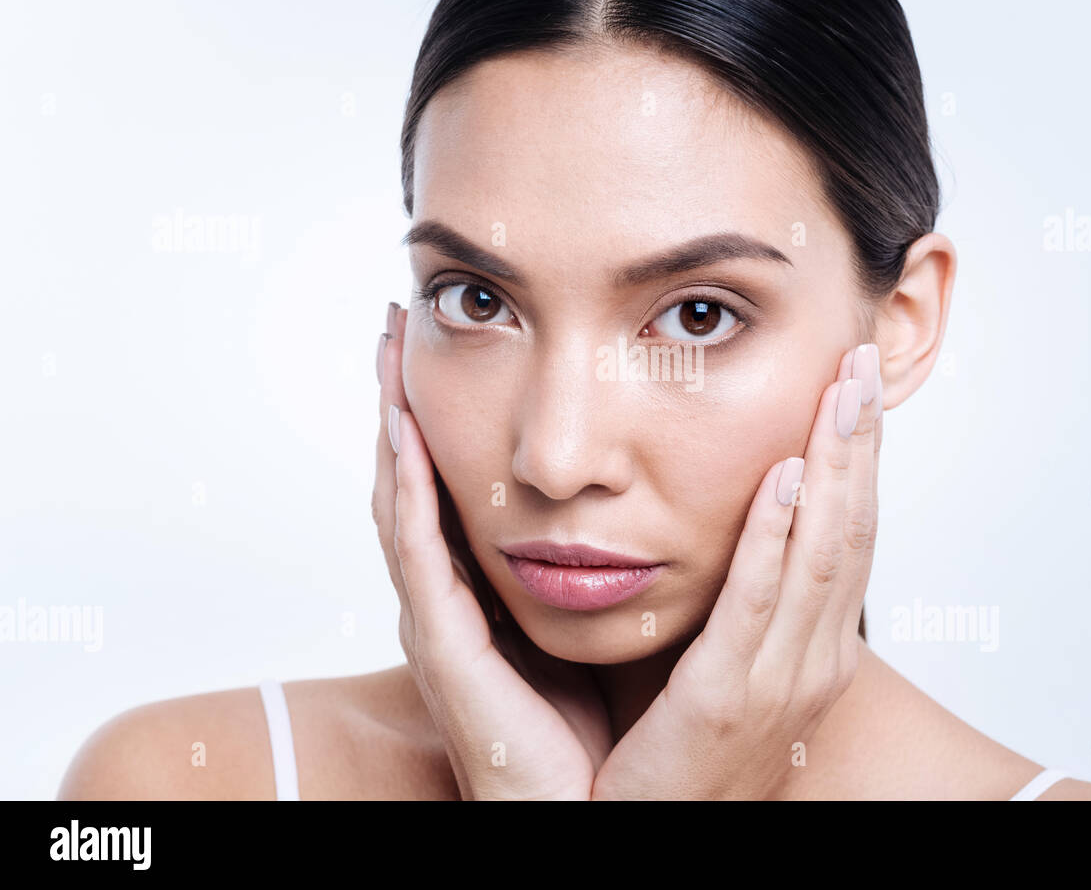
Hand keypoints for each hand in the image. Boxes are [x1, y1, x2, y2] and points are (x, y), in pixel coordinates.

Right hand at [372, 303, 611, 798]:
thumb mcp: (606, 623)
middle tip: (391, 327)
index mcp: (486, 591)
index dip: (439, 418)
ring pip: (402, 503)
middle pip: (416, 481)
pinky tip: (401, 434)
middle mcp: (451, 599)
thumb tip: (656, 495)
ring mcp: (439, 622)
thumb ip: (611, 564)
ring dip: (388, 425)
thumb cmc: (597, 724)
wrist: (587, 812)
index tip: (440, 347)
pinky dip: (405, 492)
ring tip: (384, 354)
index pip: (454, 485)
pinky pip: (417, 556)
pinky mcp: (444, 648)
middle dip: (398, 404)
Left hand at [590, 342, 882, 799]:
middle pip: (851, 531)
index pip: (846, 537)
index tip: (852, 385)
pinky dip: (779, 538)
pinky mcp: (728, 698)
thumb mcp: (716, 666)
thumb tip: (726, 528)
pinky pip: (760, 604)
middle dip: (858, 443)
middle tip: (863, 360)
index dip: (855, 460)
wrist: (639, 843)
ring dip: (834, 466)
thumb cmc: (665, 756)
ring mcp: (781, 682)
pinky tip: (784, 477)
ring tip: (840, 391)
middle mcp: (813, 662)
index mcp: (812, 652)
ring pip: (824, 553)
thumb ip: (730, 601)